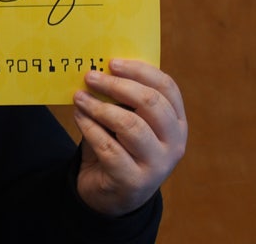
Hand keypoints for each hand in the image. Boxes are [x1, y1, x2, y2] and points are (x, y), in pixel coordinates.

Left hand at [72, 59, 186, 215]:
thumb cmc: (119, 147)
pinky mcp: (134, 181)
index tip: (112, 62)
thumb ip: (123, 99)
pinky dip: (90, 128)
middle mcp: (174, 143)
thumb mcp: (127, 120)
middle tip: (90, 76)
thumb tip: (100, 67)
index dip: (140, 71)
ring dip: (100, 107)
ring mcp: (157, 165)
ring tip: (79, 98)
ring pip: (131, 126)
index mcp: (177, 122)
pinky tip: (78, 117)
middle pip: (151, 103)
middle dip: (117, 86)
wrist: (111, 193)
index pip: (167, 88)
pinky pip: (109, 148)